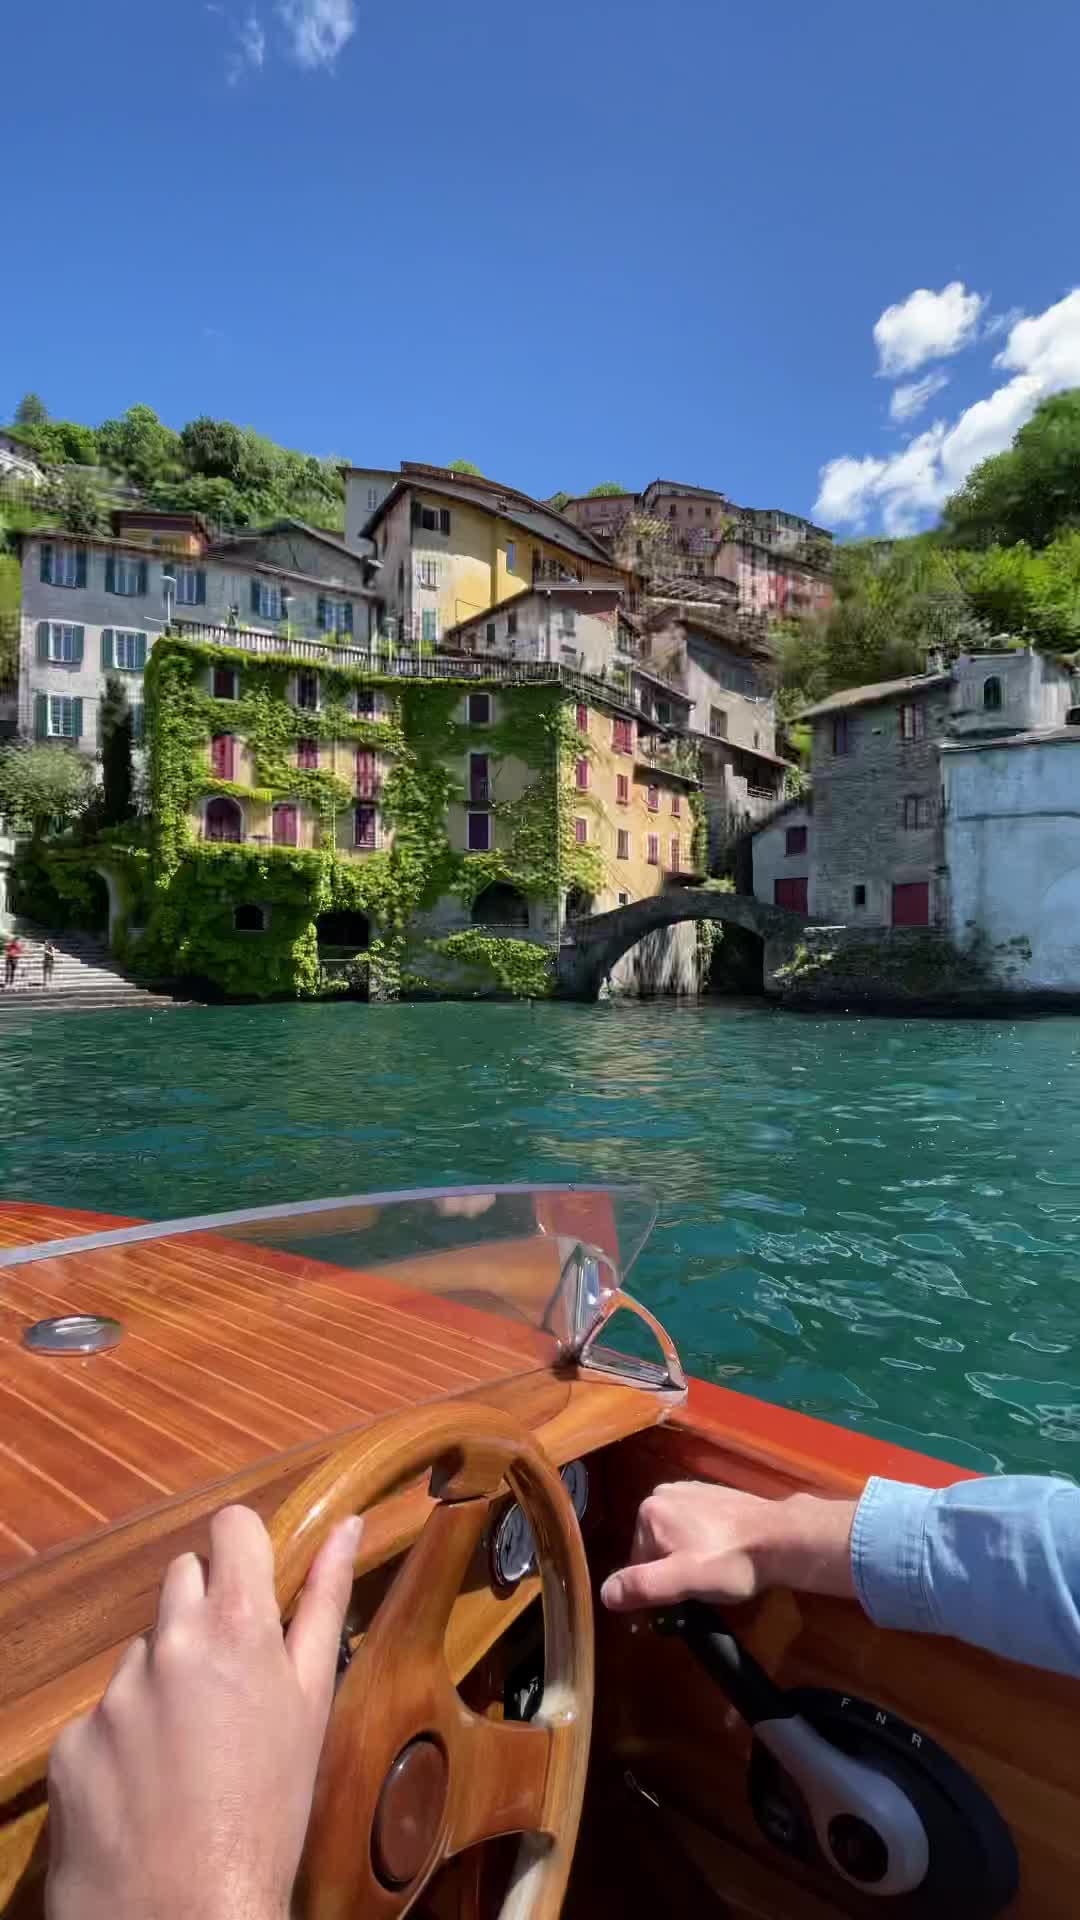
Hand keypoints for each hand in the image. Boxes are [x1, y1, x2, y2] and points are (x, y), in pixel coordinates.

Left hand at [47, 1504, 360, 1919]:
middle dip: (204, 1614)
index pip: (230, 1527)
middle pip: (182, 1580)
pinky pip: (101, 1715)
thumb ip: (326, 1602)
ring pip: (142, 1652)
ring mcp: (114, 1693)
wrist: (188, 1918)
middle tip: (230, 1682)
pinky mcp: (72, 1742)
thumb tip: (349, 1522)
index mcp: (237, 1626)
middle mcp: (169, 1642)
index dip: (243, 1548)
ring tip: (189, 1752)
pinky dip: (122, 1739)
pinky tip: (146, 1788)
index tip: (253, 1582)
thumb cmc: (272, 1811)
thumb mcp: (313, 1704)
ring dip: (163, 1680)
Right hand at [600, 1481, 856, 1611]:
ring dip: (689, 1559)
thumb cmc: (730, 1561)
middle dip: (673, 1571)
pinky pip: (696, 1527)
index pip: (638, 1562)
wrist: (782, 1538)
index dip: (657, 1588)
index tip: (683, 1601)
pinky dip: (705, 1544)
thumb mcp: (682, 1581)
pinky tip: (726, 1555)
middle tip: (704, 1588)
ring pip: (676, 1539)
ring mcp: (692, 1490)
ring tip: (718, 1574)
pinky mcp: (715, 1495)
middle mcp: (664, 1492)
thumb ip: (641, 1586)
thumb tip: (604, 1594)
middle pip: (656, 1549)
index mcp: (649, 1510)